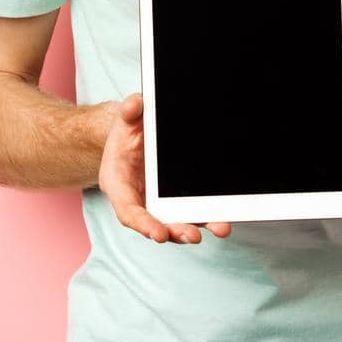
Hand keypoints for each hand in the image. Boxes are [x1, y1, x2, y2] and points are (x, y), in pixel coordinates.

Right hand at [97, 93, 232, 244]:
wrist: (137, 134)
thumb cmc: (129, 129)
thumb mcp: (127, 117)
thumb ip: (129, 110)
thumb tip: (134, 105)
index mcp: (118, 183)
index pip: (127, 211)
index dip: (143, 224)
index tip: (159, 234)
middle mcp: (137, 200)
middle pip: (155, 223)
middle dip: (175, 231)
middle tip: (195, 236)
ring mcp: (157, 203)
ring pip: (175, 222)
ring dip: (195, 228)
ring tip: (220, 228)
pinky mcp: (175, 200)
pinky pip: (189, 211)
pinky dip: (206, 217)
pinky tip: (223, 218)